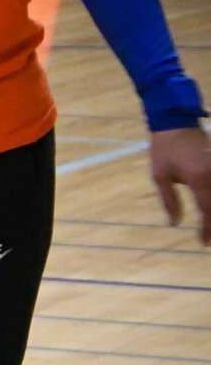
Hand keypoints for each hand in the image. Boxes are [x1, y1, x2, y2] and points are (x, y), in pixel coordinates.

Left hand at [149, 125, 210, 244]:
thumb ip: (169, 201)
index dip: (207, 229)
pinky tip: (210, 208)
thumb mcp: (160, 176)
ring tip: (209, 227)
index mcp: (199, 179)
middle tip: (210, 239)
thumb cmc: (164, 149)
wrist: (175, 121)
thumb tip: (174, 223)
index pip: (207, 210)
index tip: (204, 243)